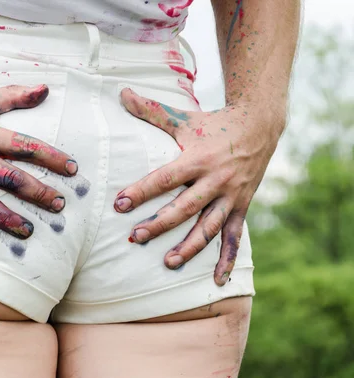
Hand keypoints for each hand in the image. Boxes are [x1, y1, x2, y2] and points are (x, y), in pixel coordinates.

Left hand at [116, 88, 282, 284]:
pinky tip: (216, 280)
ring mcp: (230, 196)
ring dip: (189, 247)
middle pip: (184, 208)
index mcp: (197, 159)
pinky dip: (228, 260)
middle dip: (159, 224)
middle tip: (136, 237)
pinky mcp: (242, 207)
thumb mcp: (183, 116)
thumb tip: (120, 93)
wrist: (260, 124)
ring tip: (168, 263)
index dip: (142, 191)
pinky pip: (234, 238)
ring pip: (209, 227)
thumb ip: (151, 110)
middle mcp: (214, 181)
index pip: (165, 178)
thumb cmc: (214, 123)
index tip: (120, 203)